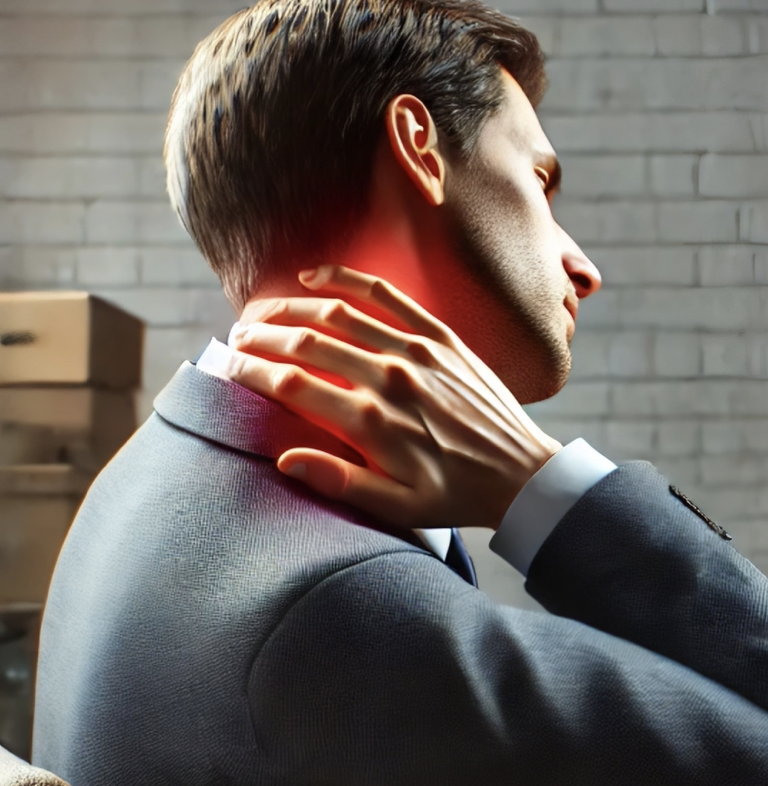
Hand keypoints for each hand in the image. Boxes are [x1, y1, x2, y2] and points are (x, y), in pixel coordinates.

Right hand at [224, 265, 561, 529]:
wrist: (522, 474)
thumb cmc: (456, 497)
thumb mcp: (398, 507)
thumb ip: (339, 482)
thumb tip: (283, 459)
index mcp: (371, 422)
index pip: (289, 383)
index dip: (249, 370)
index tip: (226, 366)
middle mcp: (389, 377)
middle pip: (304, 341)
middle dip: (260, 335)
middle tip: (235, 338)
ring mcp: (416, 351)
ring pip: (336, 312)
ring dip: (290, 307)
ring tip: (260, 312)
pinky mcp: (441, 336)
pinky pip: (384, 295)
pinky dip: (344, 279)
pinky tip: (313, 278)